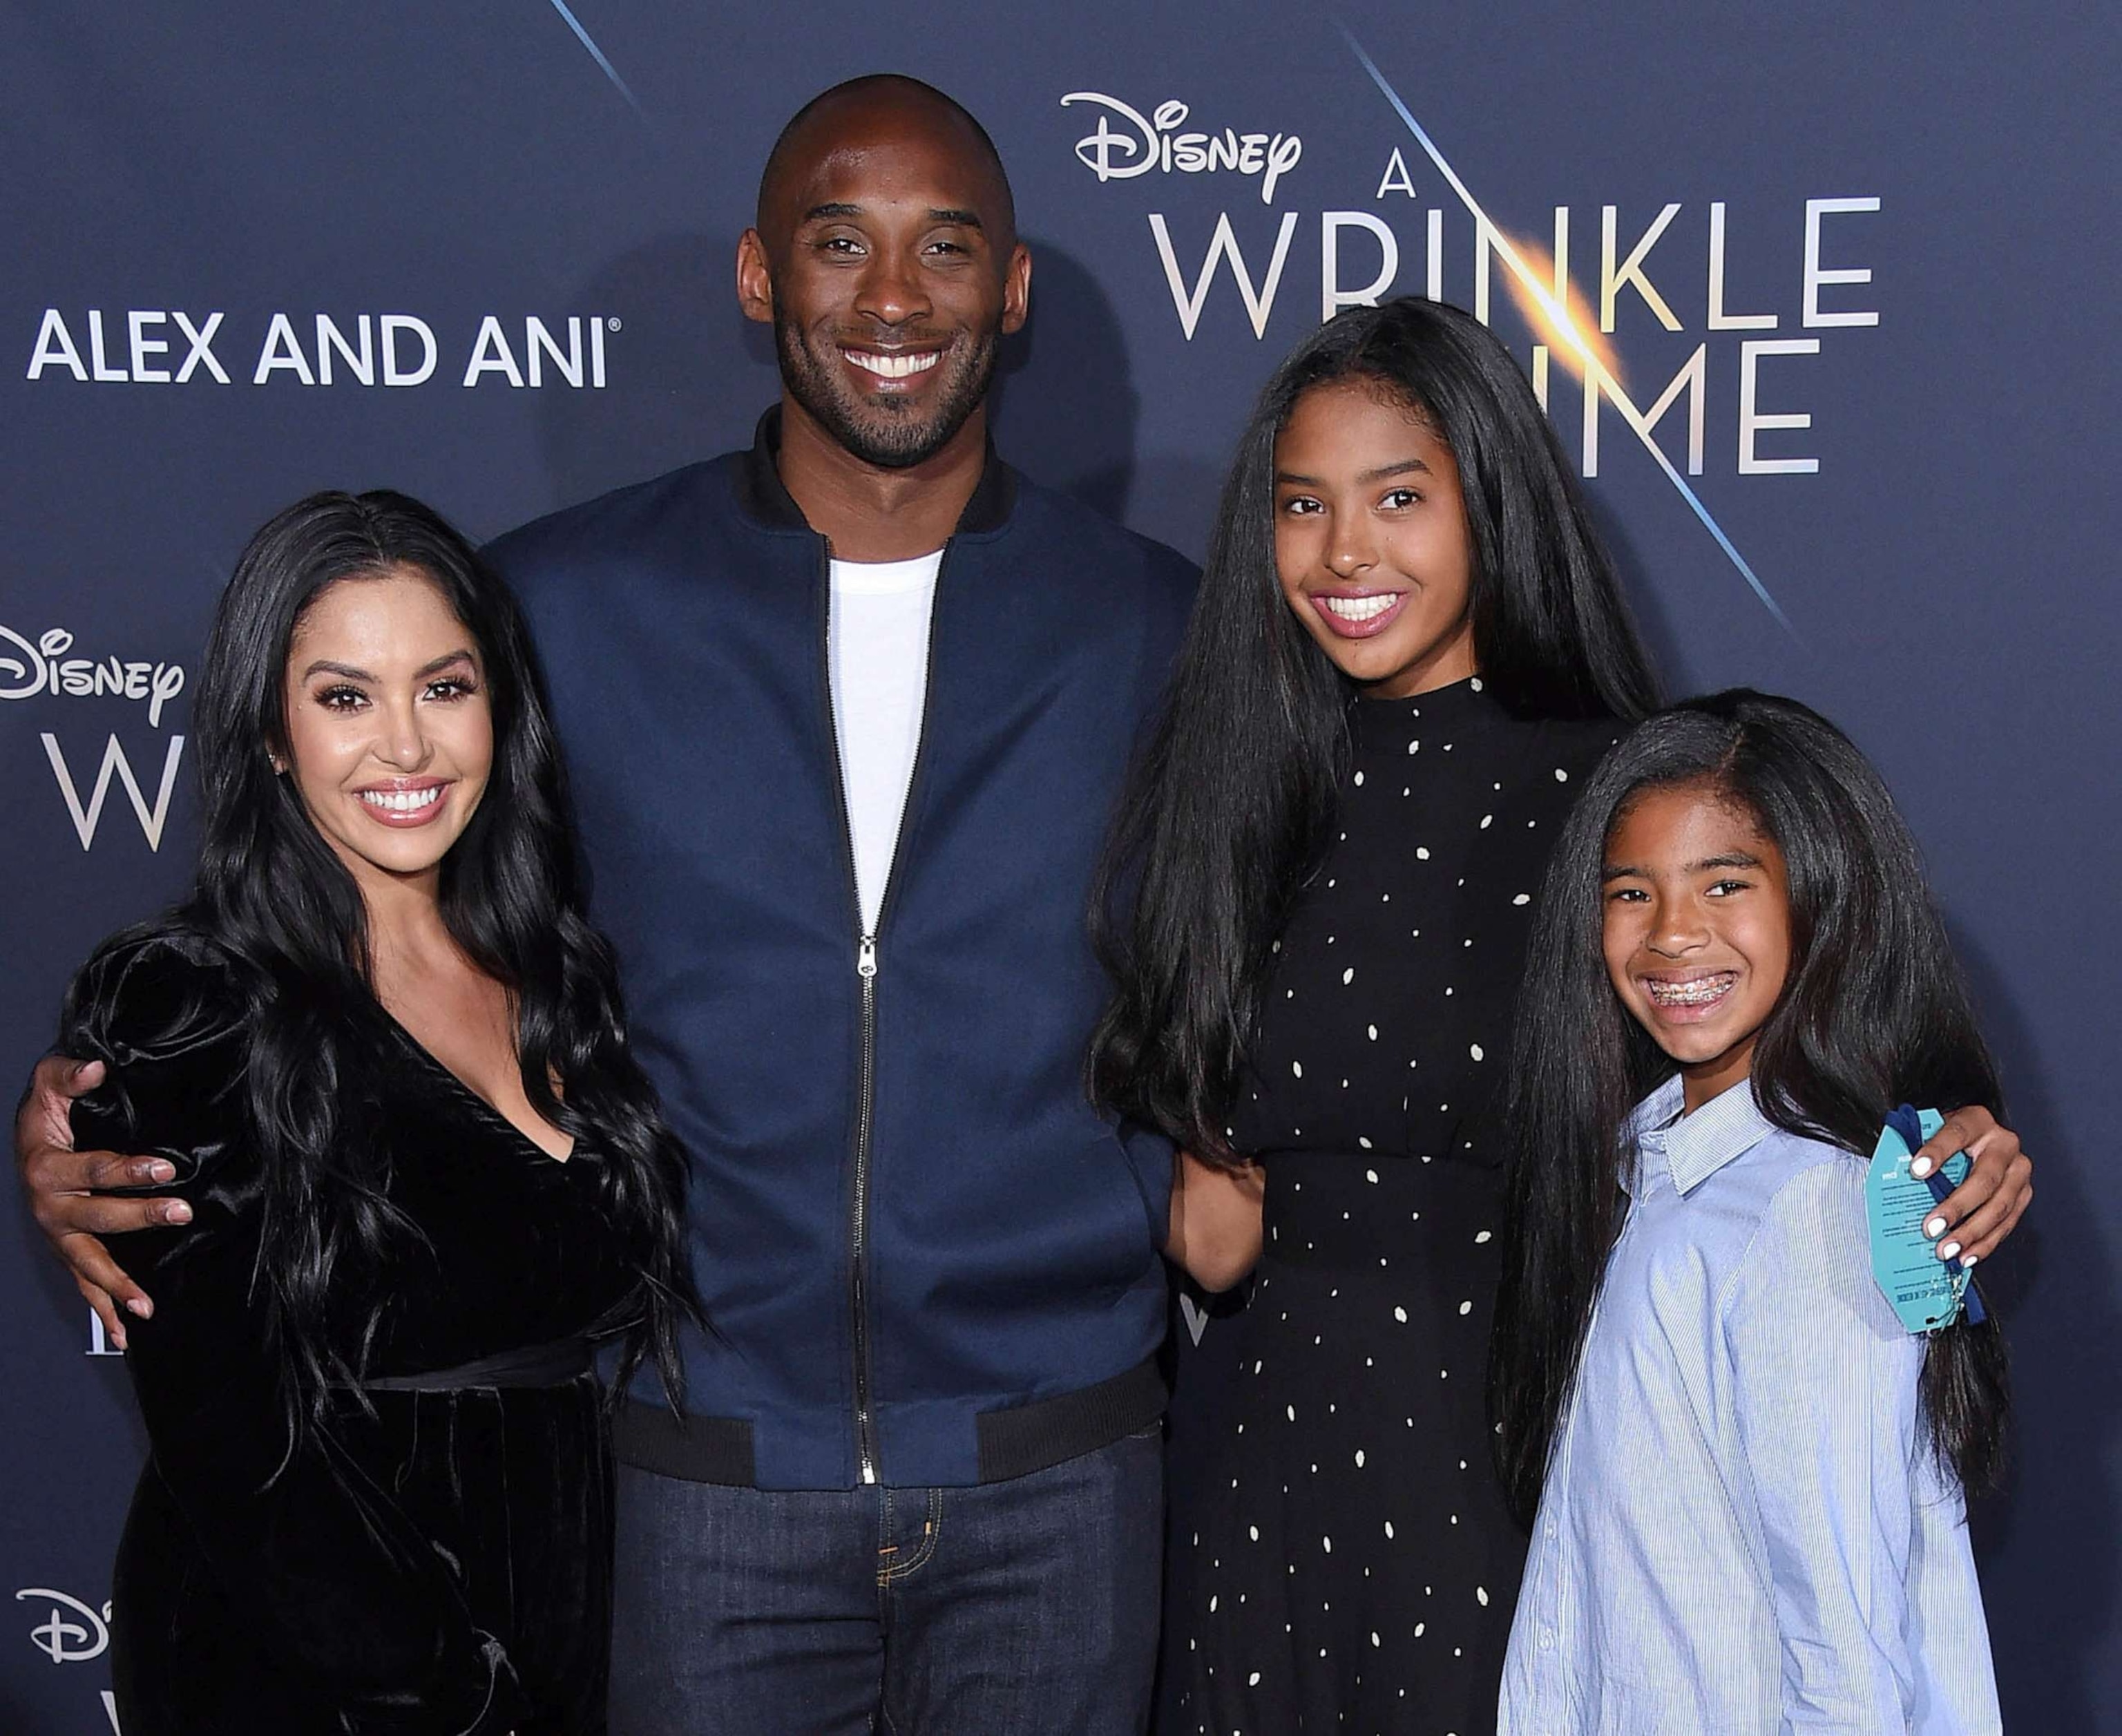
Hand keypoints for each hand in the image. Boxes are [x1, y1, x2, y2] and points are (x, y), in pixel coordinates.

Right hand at [15, 1053, 188, 1348]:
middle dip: (139, 1217)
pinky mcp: (67, 1248)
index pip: (93, 1169)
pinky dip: (102, 1309)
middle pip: (96, 1218)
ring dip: (117, 1285)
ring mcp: (57, 1233)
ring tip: (146, 1307)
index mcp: (47, 1167)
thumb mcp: (50, 1083)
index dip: (127, 1170)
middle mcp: (49, 1206)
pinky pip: (83, 1284)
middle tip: (182, 1212)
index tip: (165, 1168)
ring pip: (87, 1263)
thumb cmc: (46, 1110)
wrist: (28, 1138)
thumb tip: (95, 1068)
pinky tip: (124, 1334)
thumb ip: (69, 1075)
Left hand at [1910, 1105, 2030, 1267]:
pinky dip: (1985, 1243)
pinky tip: (1966, 1255)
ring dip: (1971, 1232)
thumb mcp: (1930, 1132)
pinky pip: (2007, 1223)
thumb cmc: (1946, 1138)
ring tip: (1946, 1249)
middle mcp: (2004, 1143)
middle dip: (1956, 1207)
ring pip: (1999, 1206)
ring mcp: (2018, 1171)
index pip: (1956, 1134)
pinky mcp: (2024, 1194)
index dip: (1936, 1152)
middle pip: (1984, 1179)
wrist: (1976, 1138)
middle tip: (1931, 1228)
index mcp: (1976, 1120)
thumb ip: (1914, 1148)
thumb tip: (1887, 1174)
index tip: (1916, 1170)